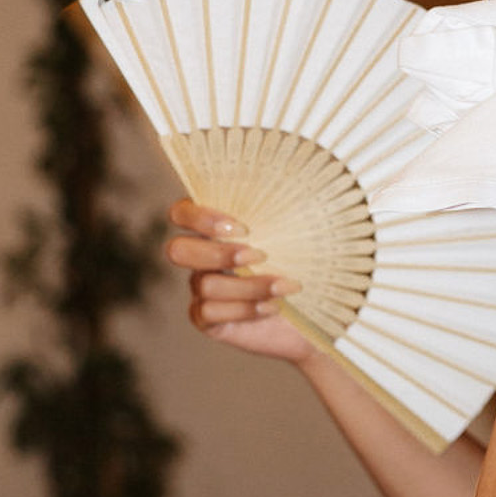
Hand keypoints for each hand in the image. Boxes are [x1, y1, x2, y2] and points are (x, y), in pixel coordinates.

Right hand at [165, 199, 313, 364]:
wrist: (317, 312)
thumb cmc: (307, 263)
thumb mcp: (299, 232)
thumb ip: (284, 209)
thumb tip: (296, 177)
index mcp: (215, 228)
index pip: (182, 213)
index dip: (200, 217)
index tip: (242, 228)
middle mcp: (201, 257)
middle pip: (178, 250)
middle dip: (219, 253)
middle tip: (260, 256)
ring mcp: (201, 288)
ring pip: (205, 284)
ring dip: (249, 285)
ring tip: (285, 286)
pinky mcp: (207, 319)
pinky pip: (209, 312)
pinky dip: (245, 309)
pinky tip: (272, 307)